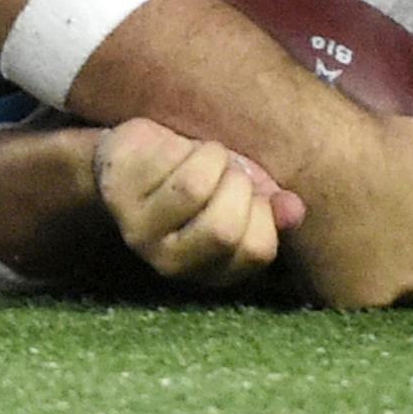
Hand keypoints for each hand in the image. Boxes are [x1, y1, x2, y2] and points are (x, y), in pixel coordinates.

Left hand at [94, 118, 306, 288]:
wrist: (134, 159)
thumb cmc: (194, 178)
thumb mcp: (239, 194)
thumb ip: (270, 207)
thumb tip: (295, 209)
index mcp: (209, 270)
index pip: (255, 250)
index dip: (263, 209)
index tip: (250, 190)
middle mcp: (170, 262)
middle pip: (222, 228)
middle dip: (237, 183)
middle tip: (228, 169)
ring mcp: (138, 232)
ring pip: (193, 188)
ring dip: (211, 157)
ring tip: (206, 153)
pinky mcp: (117, 193)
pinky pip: (164, 160)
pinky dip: (181, 143)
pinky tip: (175, 146)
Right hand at [280, 109, 412, 308]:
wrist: (315, 157)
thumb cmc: (377, 146)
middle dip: (406, 275)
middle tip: (382, 250)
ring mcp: (378, 294)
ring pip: (382, 301)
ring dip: (374, 287)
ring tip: (352, 260)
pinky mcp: (338, 301)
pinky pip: (344, 304)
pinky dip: (339, 289)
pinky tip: (327, 265)